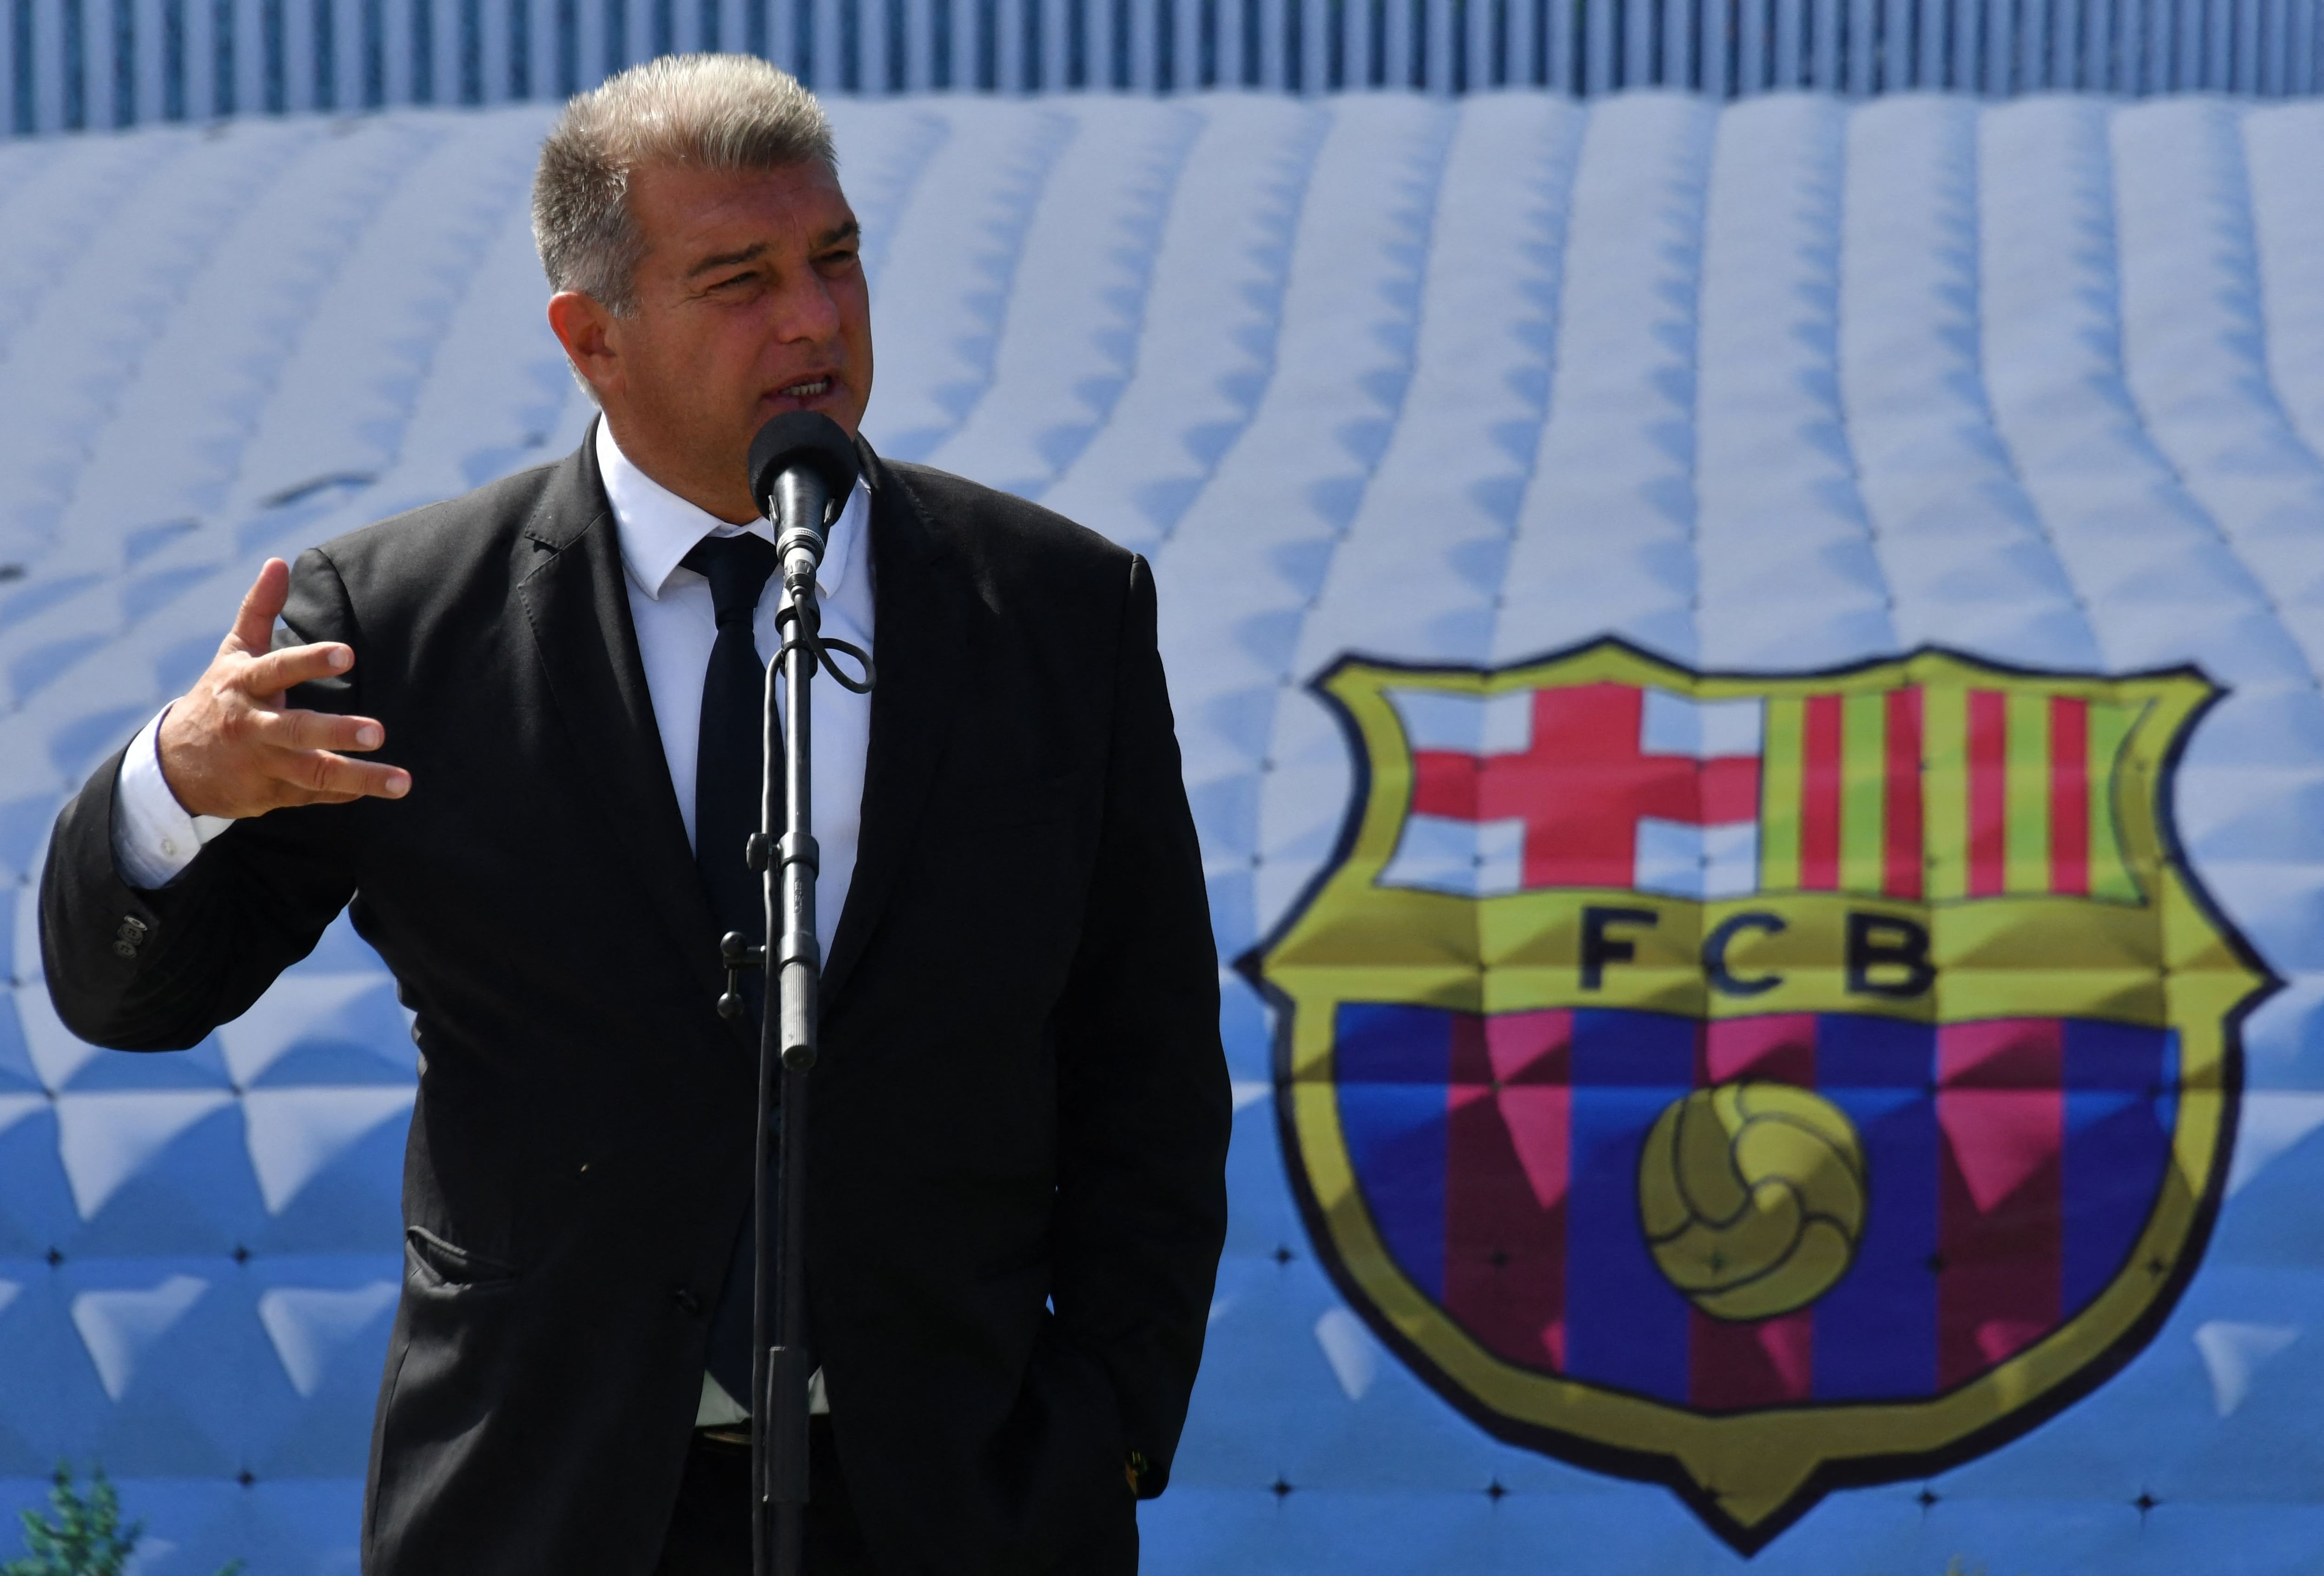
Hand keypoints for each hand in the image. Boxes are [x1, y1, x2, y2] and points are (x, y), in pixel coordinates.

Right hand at [156, 558, 410, 818]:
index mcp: (244, 685)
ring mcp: (261, 764)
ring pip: (313, 773)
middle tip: (378, 732)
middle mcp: (252, 726)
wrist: (176, 763)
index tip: (347, 654)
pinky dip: (345, 792)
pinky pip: (314, 794)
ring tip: (403, 782)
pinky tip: (377, 787)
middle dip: (336, 732)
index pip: (277, 670)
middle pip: (296, 731)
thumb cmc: (219, 696)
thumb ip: (259, 609)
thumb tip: (278, 562)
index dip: (310, 661)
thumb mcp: (234, 652)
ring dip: (360, 778)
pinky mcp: (270, 794)